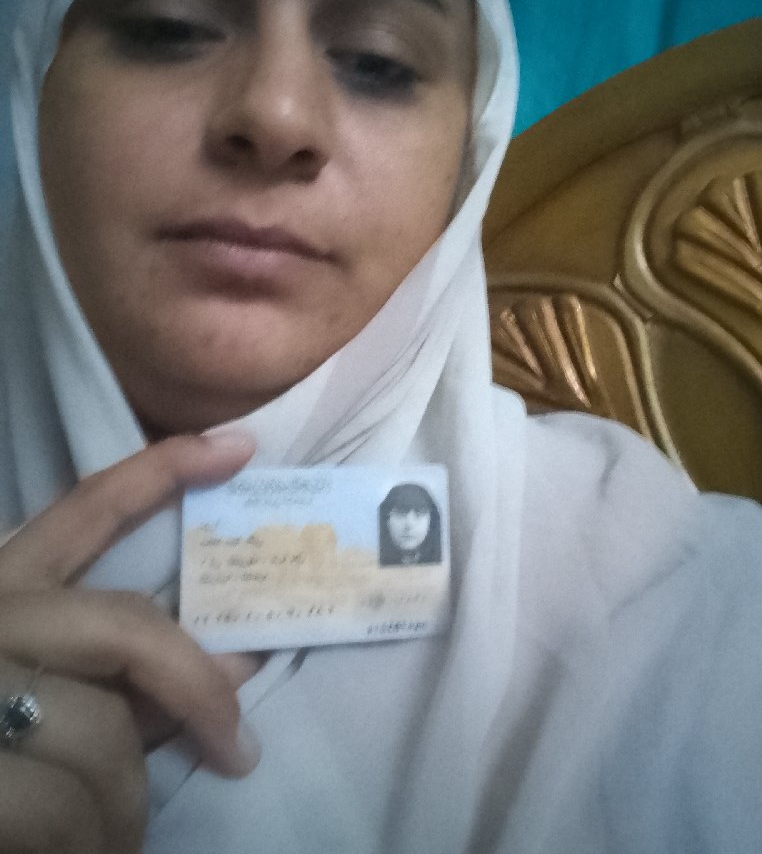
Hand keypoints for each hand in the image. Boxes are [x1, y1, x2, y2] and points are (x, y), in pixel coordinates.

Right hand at [0, 432, 258, 853]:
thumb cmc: (4, 749)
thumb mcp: (54, 696)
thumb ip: (122, 671)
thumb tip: (236, 659)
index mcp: (3, 590)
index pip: (85, 509)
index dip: (161, 470)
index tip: (239, 447)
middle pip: (127, 627)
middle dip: (192, 686)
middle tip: (236, 746)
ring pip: (105, 727)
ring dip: (127, 798)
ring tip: (117, 835)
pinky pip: (65, 805)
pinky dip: (94, 838)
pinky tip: (82, 851)